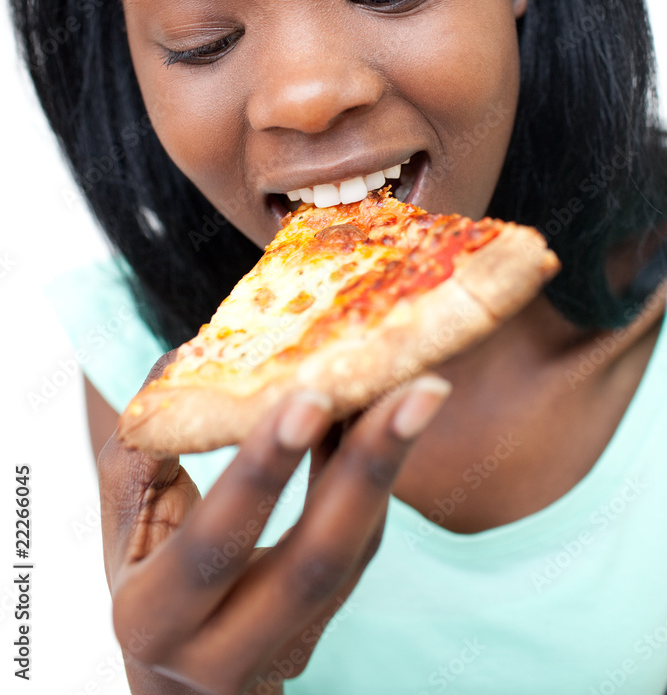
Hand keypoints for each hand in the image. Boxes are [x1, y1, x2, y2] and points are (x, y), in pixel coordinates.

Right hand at [98, 354, 450, 694]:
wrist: (176, 672)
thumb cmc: (140, 572)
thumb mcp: (123, 518)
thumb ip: (142, 447)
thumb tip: (186, 359)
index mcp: (154, 616)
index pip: (216, 544)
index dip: (264, 472)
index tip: (311, 399)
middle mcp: (223, 650)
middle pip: (315, 563)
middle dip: (367, 467)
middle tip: (416, 390)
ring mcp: (286, 648)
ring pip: (354, 556)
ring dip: (389, 467)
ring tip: (419, 391)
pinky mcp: (326, 628)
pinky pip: (363, 551)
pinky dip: (378, 480)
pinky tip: (389, 418)